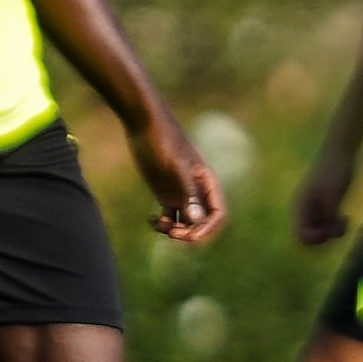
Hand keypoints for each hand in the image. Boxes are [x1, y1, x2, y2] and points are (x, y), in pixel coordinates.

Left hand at [134, 117, 225, 244]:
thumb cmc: (163, 142)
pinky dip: (162, 224)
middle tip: (171, 233)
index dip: (207, 229)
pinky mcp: (165, 193)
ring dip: (174, 230)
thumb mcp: (175, 167)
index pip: (217, 214)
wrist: (145, 126)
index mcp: (206, 183)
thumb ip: (187, 193)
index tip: (190, 236)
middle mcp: (196, 191)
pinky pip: (169, 217)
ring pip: (185, 222)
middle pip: (201, 222)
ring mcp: (181, 193)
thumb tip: (196, 220)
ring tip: (159, 224)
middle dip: (189, 232)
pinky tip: (150, 220)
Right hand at [291, 159, 355, 248]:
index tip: (329, 230)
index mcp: (299, 207)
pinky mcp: (326, 204)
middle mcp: (304, 210)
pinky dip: (336, 224)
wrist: (341, 150)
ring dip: (333, 231)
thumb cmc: (334, 171)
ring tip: (345, 221)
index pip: (300, 236)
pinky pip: (327, 223)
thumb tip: (325, 235)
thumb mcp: (332, 197)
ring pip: (320, 230)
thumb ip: (326, 217)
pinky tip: (346, 217)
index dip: (315, 239)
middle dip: (325, 235)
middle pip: (310, 236)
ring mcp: (315, 207)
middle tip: (340, 225)